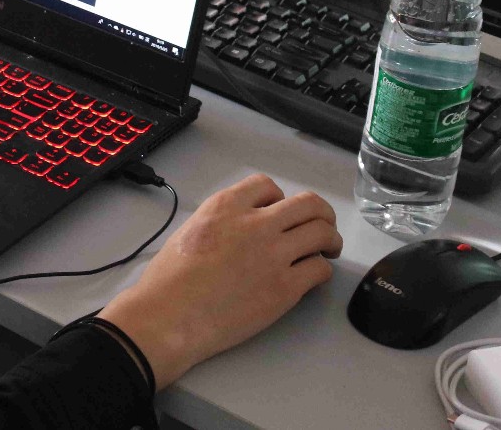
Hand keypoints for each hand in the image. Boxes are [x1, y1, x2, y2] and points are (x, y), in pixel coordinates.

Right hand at [99, 174, 341, 388]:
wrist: (171, 315)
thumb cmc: (169, 280)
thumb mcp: (191, 229)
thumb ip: (222, 221)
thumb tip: (243, 227)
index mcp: (226, 206)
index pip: (267, 186)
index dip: (279, 199)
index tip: (280, 214)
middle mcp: (255, 223)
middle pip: (308, 204)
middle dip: (321, 214)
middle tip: (322, 227)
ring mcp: (273, 254)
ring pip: (322, 233)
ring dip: (330, 240)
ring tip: (328, 251)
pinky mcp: (285, 288)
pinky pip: (320, 269)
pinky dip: (321, 271)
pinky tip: (312, 278)